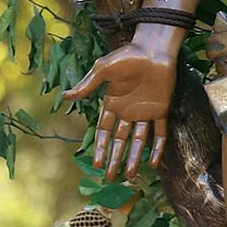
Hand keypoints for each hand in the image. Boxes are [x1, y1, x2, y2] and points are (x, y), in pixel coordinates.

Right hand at [63, 33, 181, 178]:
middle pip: (120, 140)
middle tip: (110, 178)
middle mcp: (128, 111)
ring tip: (129, 176)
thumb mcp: (103, 70)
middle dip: (114, 158)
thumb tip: (65, 96)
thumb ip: (87, 86)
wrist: (154, 48)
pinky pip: (160, 132)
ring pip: (139, 140)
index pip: (104, 131)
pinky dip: (158, 148)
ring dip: (134, 158)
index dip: (99, 147)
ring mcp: (145, 111)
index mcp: (112, 103)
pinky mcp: (162, 109)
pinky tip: (153, 162)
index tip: (95, 163)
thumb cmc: (127, 56)